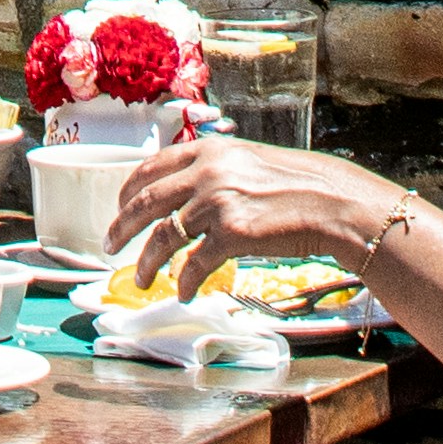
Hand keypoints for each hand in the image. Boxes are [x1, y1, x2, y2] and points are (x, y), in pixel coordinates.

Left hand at [102, 132, 405, 285]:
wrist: (333, 202)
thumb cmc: (297, 185)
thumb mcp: (248, 162)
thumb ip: (214, 171)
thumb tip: (184, 192)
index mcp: (209, 150)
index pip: (150, 167)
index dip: (127, 190)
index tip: (118, 208)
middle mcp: (207, 171)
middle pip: (146, 201)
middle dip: (121, 227)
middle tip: (109, 246)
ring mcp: (217, 202)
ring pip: (163, 236)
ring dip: (147, 263)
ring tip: (142, 281)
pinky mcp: (231, 233)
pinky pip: (194, 264)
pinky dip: (185, 282)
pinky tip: (184, 293)